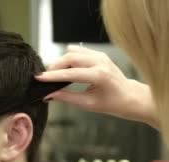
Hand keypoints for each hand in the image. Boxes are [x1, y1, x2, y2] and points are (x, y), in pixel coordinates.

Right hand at [36, 45, 158, 128]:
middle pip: (70, 58)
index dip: (52, 76)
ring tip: (54, 74)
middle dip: (55, 66)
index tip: (39, 78)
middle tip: (45, 77)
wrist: (129, 96)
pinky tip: (65, 67)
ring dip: (61, 62)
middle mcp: (100, 62)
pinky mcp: (99, 54)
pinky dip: (69, 57)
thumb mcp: (88, 104)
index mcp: (99, 76)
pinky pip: (79, 51)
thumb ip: (67, 97)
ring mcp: (100, 55)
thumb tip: (48, 95)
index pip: (70, 73)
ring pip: (73, 52)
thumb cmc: (111, 103)